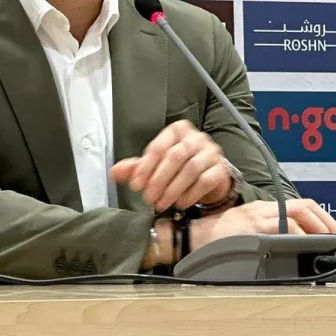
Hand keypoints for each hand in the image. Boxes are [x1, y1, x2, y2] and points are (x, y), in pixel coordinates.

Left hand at [110, 119, 229, 212]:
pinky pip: (206, 180)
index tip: (135, 186)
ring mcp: (211, 152)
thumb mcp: (155, 165)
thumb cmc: (178, 167)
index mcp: (177, 130)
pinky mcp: (222, 168)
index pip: (158, 147)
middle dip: (158, 180)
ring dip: (172, 189)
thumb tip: (114, 172)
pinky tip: (180, 204)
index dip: (145, 167)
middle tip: (148, 198)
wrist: (209, 177)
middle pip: (175, 156)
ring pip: (191, 169)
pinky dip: (190, 194)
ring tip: (160, 204)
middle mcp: (196, 137)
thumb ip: (135, 167)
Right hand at [189, 199, 335, 251]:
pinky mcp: (252, 228)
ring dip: (317, 228)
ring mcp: (257, 217)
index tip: (332, 232)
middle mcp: (262, 209)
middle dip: (325, 221)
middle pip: (303, 205)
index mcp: (261, 209)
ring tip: (326, 243)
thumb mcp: (242, 230)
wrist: (190, 238)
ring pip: (296, 212)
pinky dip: (298, 235)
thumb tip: (288, 248)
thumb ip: (264, 233)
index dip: (320, 217)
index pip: (298, 205)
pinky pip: (282, 227)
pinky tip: (304, 246)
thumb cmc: (212, 239)